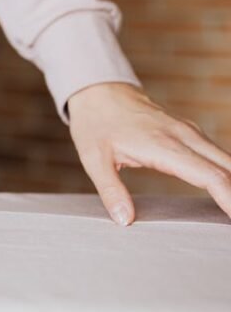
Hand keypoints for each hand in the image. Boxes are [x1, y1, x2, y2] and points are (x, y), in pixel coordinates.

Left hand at [69, 82, 230, 224]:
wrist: (99, 92)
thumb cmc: (96, 123)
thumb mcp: (94, 159)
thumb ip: (111, 190)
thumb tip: (124, 219)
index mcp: (164, 146)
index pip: (210, 176)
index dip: (229, 200)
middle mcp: (184, 137)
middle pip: (228, 169)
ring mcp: (189, 132)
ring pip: (226, 160)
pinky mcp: (189, 132)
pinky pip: (217, 154)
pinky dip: (227, 173)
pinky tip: (227, 191)